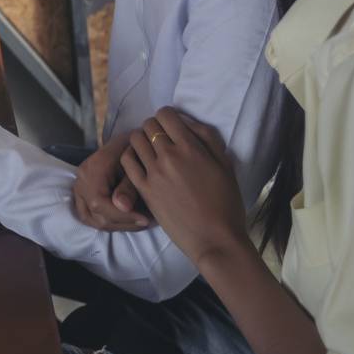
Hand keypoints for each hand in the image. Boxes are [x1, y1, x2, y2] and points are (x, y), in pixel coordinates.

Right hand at [72, 132, 152, 231]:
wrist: (125, 142)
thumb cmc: (132, 150)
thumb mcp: (135, 165)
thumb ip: (128, 187)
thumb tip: (123, 207)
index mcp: (92, 170)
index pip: (99, 203)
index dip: (121, 216)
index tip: (144, 219)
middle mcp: (81, 180)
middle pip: (95, 215)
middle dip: (121, 223)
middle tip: (145, 222)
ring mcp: (79, 188)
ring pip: (91, 219)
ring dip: (116, 225)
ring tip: (137, 223)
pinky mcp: (82, 195)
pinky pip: (90, 216)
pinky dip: (108, 222)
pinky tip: (126, 220)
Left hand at [119, 108, 248, 267]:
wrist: (215, 239)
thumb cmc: (226, 203)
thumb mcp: (226, 164)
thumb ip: (208, 138)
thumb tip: (188, 122)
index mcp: (191, 148)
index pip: (166, 115)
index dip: (168, 117)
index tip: (172, 127)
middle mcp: (169, 156)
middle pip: (148, 125)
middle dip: (155, 127)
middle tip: (162, 140)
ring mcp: (154, 173)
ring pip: (135, 140)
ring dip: (142, 140)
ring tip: (151, 150)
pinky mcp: (144, 190)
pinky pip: (127, 162)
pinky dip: (130, 156)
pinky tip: (140, 162)